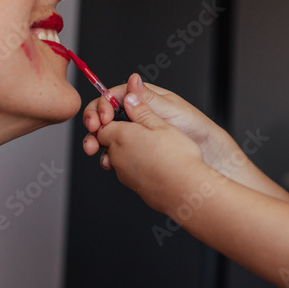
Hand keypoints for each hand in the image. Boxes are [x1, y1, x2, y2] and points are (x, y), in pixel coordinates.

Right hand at [82, 74, 237, 170]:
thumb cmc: (192, 126)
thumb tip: (132, 80)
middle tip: (92, 132)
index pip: (113, 96)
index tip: (100, 117)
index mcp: (141, 97)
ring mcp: (133, 131)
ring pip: (106, 133)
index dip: (102, 105)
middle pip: (104, 114)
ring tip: (93, 149)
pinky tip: (107, 162)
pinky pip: (115, 150)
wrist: (205, 151)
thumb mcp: (170, 109)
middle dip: (94, 122)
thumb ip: (147, 98)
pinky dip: (108, 156)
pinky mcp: (134, 148)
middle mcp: (134, 113)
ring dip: (96, 140)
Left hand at [93, 87, 209, 212]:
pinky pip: (128, 170)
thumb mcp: (161, 124)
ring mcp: (123, 173)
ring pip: (118, 156)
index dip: (111, 117)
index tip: (124, 114)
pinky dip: (136, 163)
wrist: (185, 190)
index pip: (102, 124)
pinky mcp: (133, 185)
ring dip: (129, 149)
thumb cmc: (177, 157)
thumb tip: (129, 97)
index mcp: (120, 136)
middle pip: (107, 140)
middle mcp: (116, 155)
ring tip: (150, 145)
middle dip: (119, 133)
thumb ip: (142, 110)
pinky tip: (154, 160)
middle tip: (139, 128)